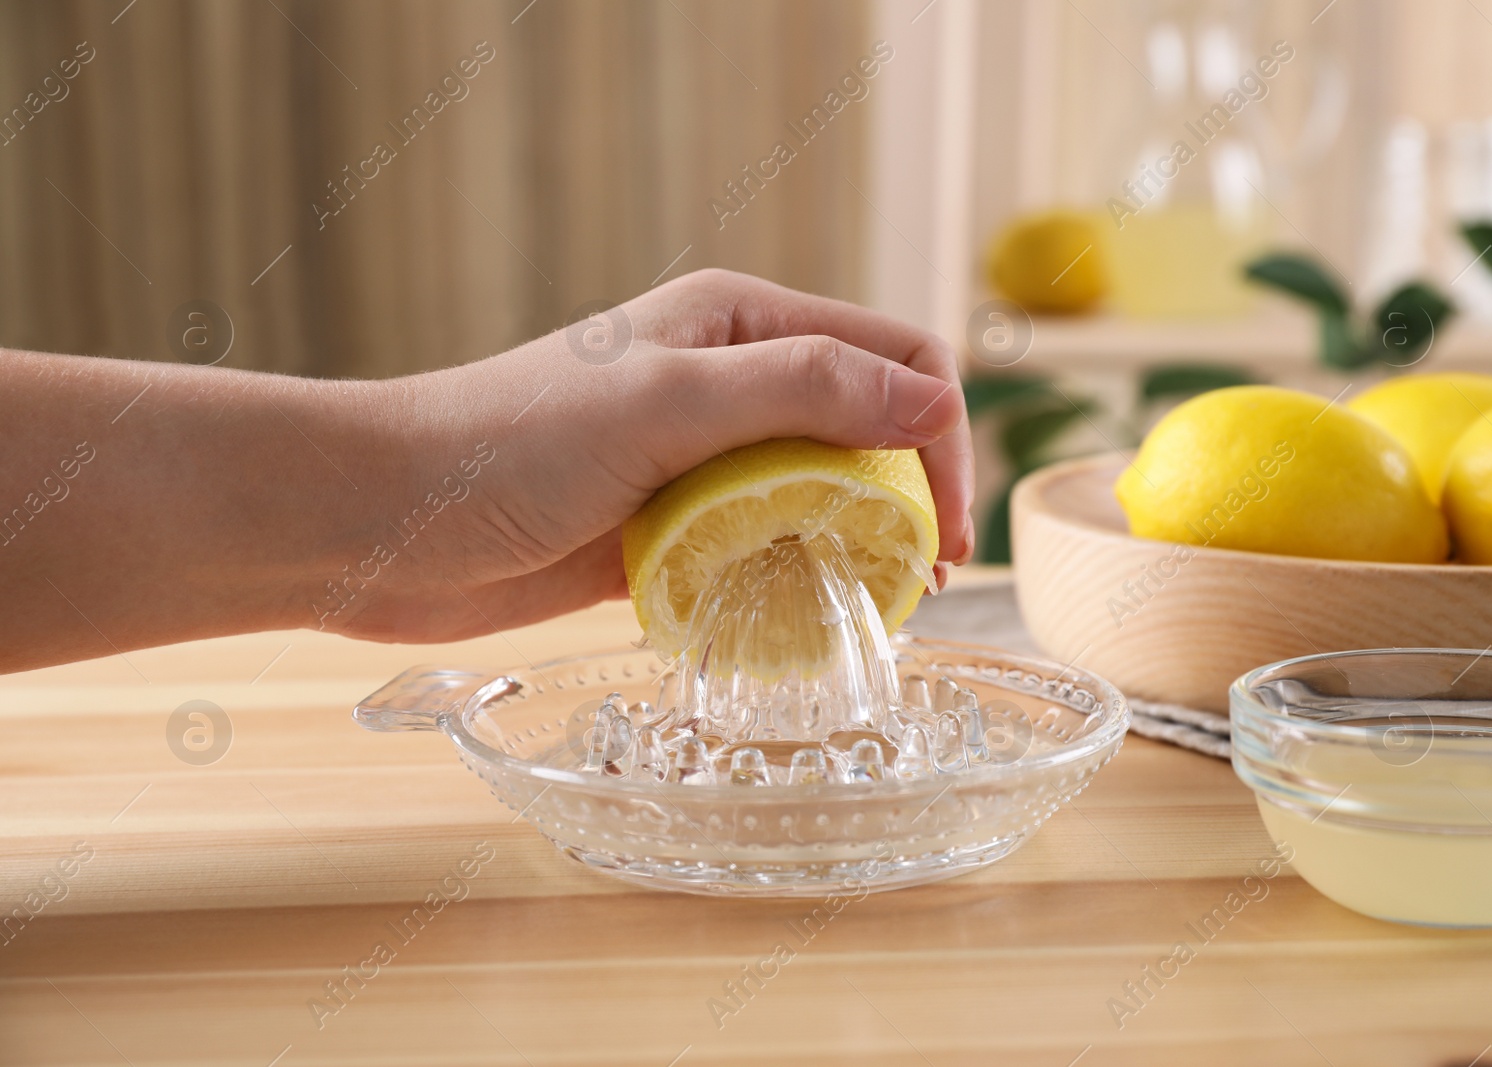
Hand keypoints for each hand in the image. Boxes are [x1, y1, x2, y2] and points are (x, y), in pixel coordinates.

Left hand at [328, 269, 973, 642]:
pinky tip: (800, 618)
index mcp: (738, 322)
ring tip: (877, 606)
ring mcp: (699, 461)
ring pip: (820, 494)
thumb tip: (935, 400)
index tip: (946, 525)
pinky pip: (763, 549)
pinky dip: (794, 580)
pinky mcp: (670, 530)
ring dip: (857, 543)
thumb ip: (802, 389)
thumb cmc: (507, 443)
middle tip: (926, 578)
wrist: (383, 521)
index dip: (938, 431)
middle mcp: (729, 382)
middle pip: (867, 427)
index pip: (890, 354)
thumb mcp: (667, 402)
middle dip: (909, 495)